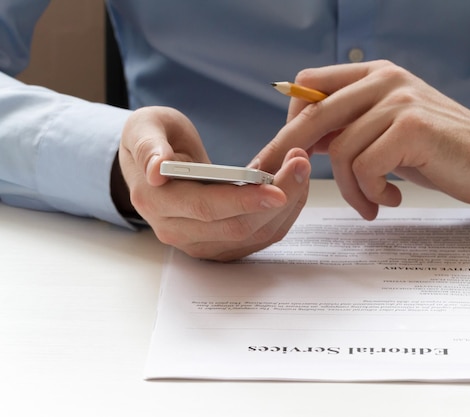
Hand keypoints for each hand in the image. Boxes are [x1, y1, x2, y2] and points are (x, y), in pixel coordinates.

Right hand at [116, 106, 310, 260]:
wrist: (153, 166)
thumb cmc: (152, 141)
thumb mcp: (144, 129)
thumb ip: (149, 146)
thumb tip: (157, 169)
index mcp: (156, 202)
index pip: (206, 208)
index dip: (244, 201)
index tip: (277, 190)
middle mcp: (177, 231)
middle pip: (237, 226)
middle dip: (278, 198)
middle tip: (301, 164)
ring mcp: (199, 243)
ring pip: (254, 235)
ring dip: (287, 206)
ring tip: (301, 168)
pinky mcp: (219, 246)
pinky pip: (259, 237)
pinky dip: (283, 214)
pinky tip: (293, 186)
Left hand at [255, 60, 469, 219]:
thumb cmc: (437, 151)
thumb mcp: (386, 131)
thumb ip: (350, 126)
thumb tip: (299, 140)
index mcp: (374, 75)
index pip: (310, 85)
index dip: (290, 120)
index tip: (281, 153)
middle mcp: (384, 80)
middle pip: (314, 116)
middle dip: (286, 153)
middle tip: (275, 181)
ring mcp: (399, 101)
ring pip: (340, 151)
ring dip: (351, 189)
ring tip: (371, 203)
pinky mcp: (413, 127)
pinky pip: (365, 167)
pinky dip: (371, 193)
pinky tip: (392, 199)